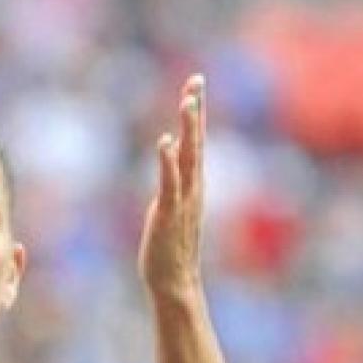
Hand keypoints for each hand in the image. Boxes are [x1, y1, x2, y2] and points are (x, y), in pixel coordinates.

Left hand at [140, 75, 206, 297]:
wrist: (174, 281)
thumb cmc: (170, 246)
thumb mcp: (171, 203)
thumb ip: (173, 175)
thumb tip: (170, 146)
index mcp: (193, 183)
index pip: (196, 141)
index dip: (197, 112)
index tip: (195, 84)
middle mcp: (194, 186)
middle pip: (197, 141)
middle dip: (196, 110)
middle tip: (196, 80)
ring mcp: (184, 198)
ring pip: (189, 156)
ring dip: (189, 129)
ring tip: (187, 101)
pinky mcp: (170, 211)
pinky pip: (170, 182)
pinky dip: (168, 161)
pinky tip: (165, 141)